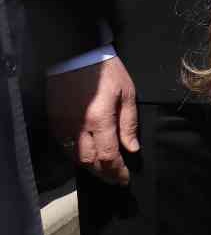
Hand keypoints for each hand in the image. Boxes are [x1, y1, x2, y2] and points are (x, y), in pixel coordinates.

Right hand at [48, 57, 139, 185]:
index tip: (125, 179)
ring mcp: (62, 126)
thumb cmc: (107, 71)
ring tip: (105, 170)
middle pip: (89, 162)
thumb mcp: (127, 93)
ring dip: (90, 167)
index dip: (117, 172)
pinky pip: (63, 148)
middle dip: (104, 174)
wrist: (76, 55)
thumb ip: (129, 123)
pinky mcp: (53, 122)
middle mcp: (78, 128)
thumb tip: (132, 149)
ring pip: (74, 158)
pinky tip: (88, 156)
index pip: (108, 156)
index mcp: (100, 120)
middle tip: (117, 179)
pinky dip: (76, 156)